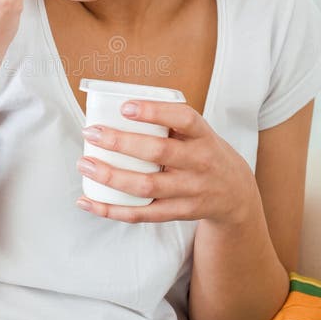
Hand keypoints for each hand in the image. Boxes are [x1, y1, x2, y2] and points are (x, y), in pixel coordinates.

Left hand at [76, 100, 260, 223]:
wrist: (235, 193)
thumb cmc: (202, 152)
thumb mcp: (197, 132)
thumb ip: (167, 120)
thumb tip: (114, 105)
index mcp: (203, 136)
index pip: (184, 119)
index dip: (154, 112)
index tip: (125, 107)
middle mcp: (199, 162)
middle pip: (158, 153)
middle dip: (120, 143)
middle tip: (91, 133)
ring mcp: (190, 190)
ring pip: (146, 186)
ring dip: (111, 176)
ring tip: (85, 164)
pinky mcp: (179, 212)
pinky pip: (142, 214)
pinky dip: (112, 210)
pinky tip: (88, 201)